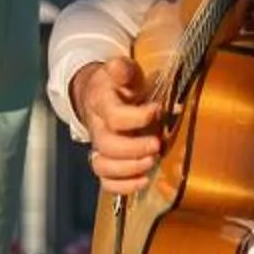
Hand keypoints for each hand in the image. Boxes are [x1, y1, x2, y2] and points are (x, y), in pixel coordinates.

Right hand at [70, 53, 166, 194]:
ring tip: (151, 162)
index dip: (137, 117)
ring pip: (103, 166)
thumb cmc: (119, 86)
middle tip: (157, 144)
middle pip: (107, 145)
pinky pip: (106, 182)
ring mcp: (99, 148)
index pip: (113, 116)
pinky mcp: (105, 162)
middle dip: (134, 148)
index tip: (157, 110)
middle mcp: (96, 127)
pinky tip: (144, 180)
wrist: (99, 96)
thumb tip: (118, 67)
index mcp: (100, 103)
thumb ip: (123, 70)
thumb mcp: (123, 72)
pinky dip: (123, 186)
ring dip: (129, 169)